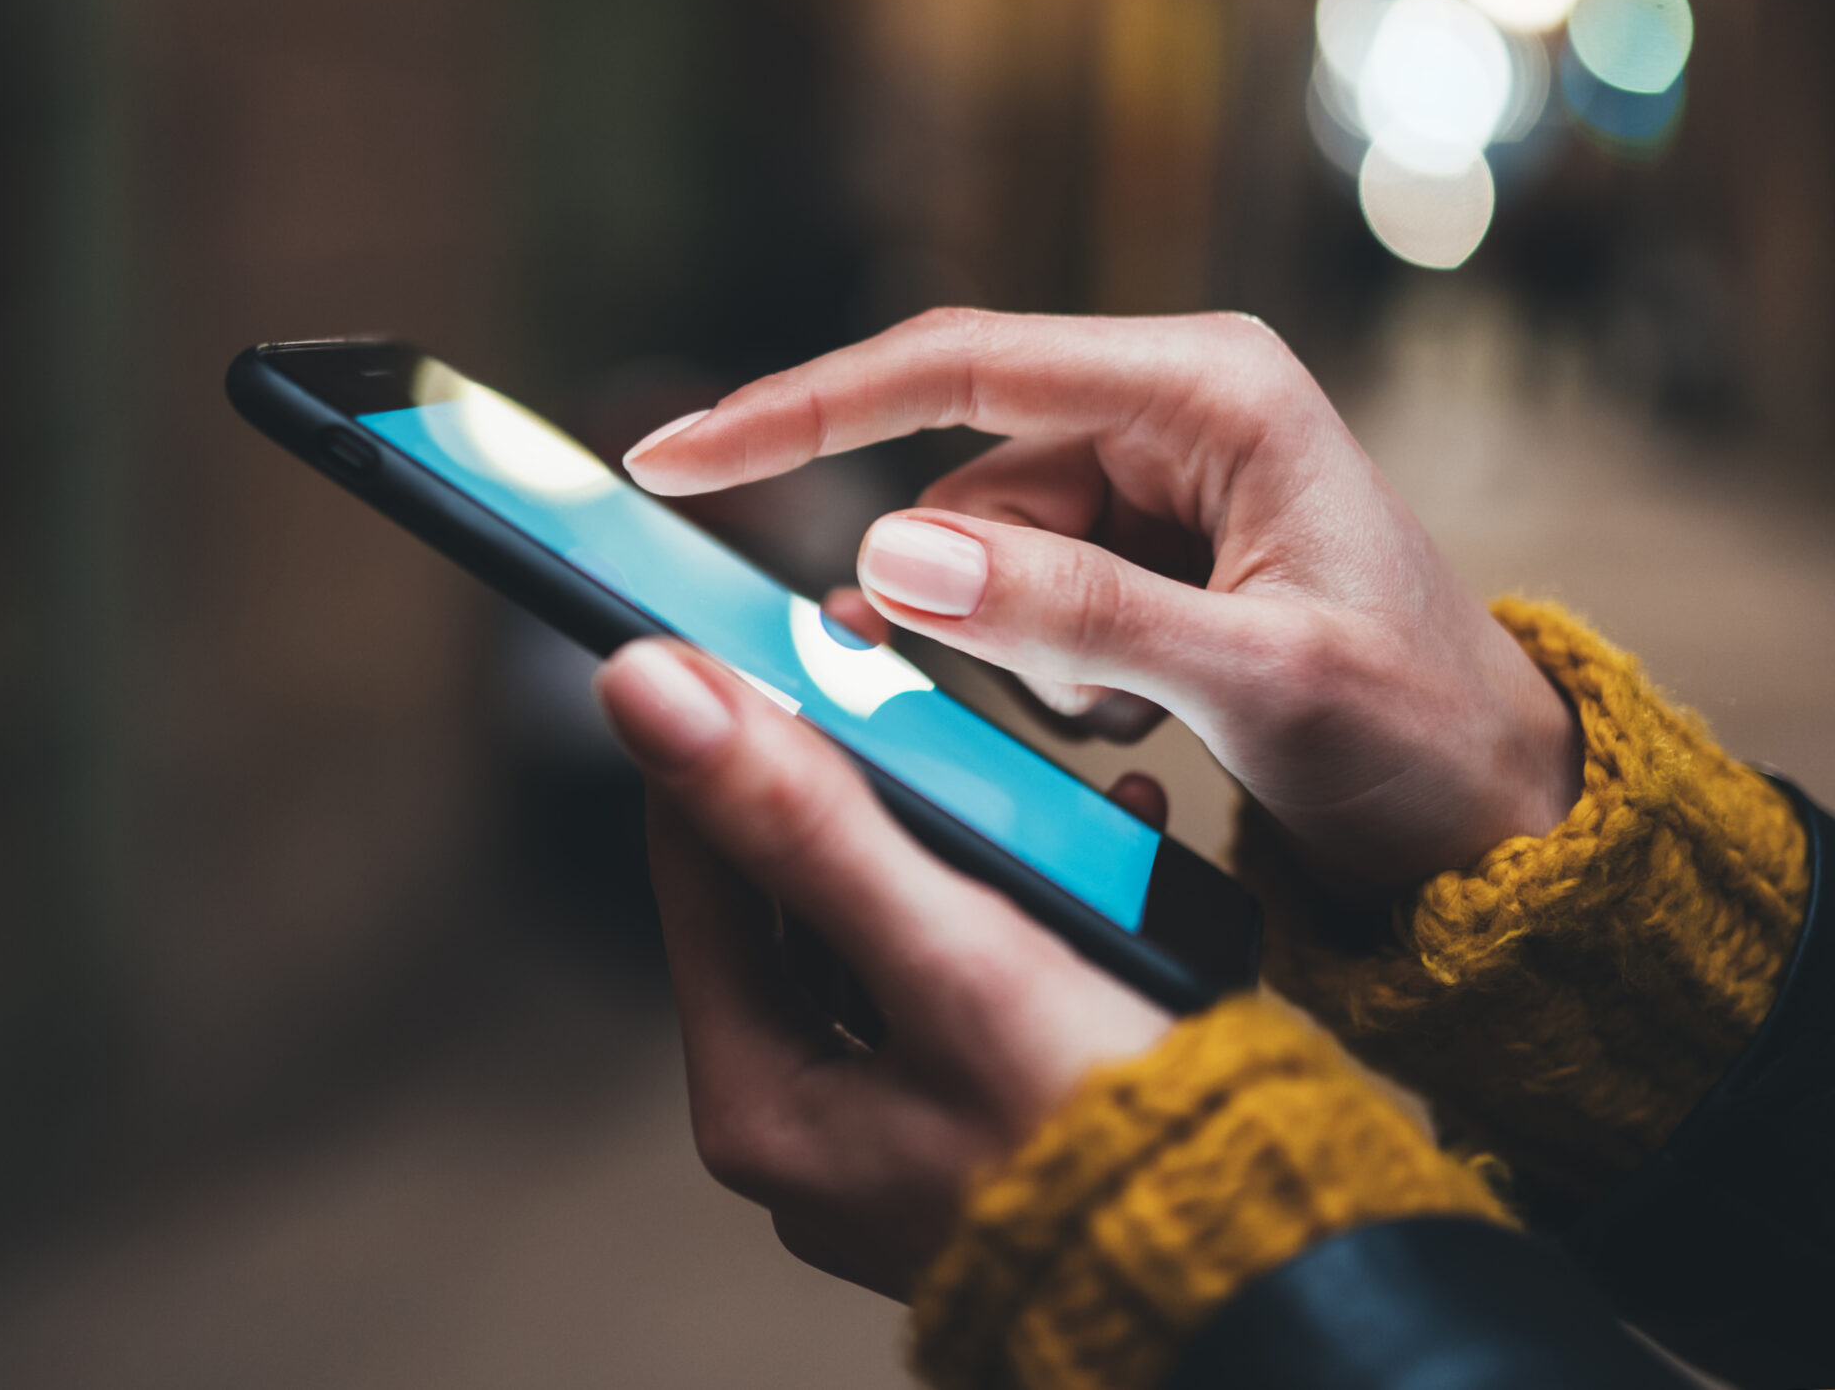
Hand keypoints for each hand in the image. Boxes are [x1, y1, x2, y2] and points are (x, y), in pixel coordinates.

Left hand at [595, 635, 1172, 1298]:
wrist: (1270, 1283)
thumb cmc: (1112, 1141)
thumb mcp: (948, 955)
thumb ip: (799, 818)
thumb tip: (644, 690)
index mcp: (760, 1101)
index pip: (698, 861)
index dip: (729, 733)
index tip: (765, 631)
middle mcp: (808, 1124)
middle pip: (794, 891)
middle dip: (863, 777)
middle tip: (901, 676)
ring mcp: (894, 1130)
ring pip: (891, 922)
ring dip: (958, 830)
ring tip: (1018, 753)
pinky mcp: (982, 1122)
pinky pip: (973, 970)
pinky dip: (1024, 899)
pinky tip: (1103, 839)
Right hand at [623, 309, 1581, 897]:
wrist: (1497, 818)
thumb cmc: (1419, 738)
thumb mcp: (1257, 681)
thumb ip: (1075, 613)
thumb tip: (889, 557)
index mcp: (1207, 387)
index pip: (958, 367)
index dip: (803, 409)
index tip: (677, 456)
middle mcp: (1167, 407)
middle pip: (960, 478)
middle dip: (969, 601)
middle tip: (1076, 701)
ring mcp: (1149, 477)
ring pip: (976, 553)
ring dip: (1022, 653)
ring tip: (1144, 716)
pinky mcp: (1136, 546)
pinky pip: (1014, 595)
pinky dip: (1041, 668)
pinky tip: (1138, 713)